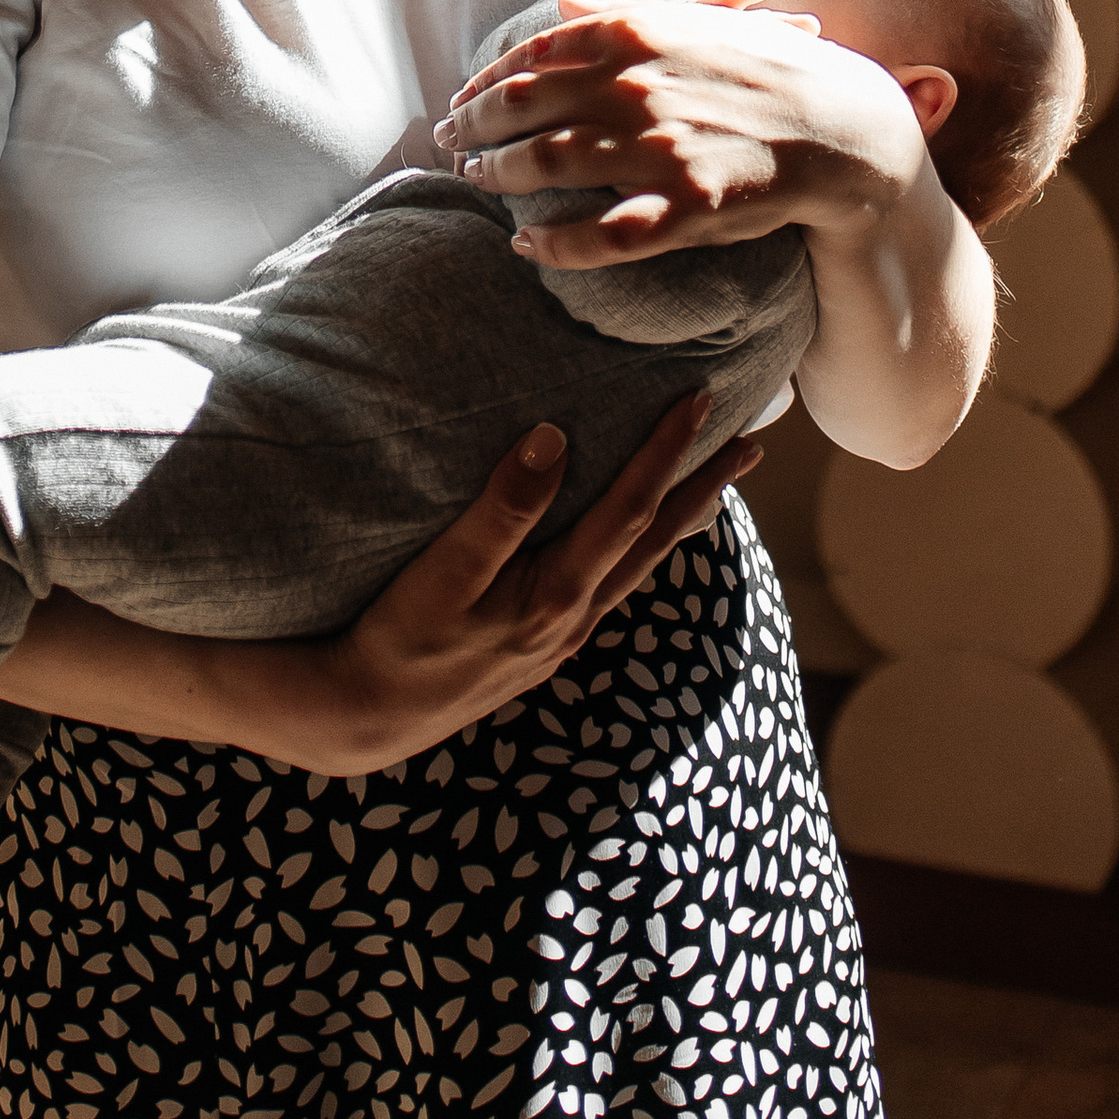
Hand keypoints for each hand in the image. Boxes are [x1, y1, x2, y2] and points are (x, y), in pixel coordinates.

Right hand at [321, 393, 764, 768]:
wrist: (366, 717)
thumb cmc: (398, 637)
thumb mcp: (443, 572)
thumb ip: (502, 509)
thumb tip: (554, 439)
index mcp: (557, 595)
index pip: (629, 509)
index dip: (666, 452)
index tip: (699, 400)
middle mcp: (575, 618)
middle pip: (655, 539)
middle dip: (703, 486)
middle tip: (752, 441)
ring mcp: (563, 635)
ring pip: (639, 565)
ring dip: (682, 518)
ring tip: (716, 482)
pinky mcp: (544, 642)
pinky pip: (614, 584)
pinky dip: (643, 550)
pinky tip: (640, 538)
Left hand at [437, 0, 934, 264]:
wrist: (843, 128)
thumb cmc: (766, 69)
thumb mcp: (695, 22)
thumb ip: (622, 13)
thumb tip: (560, 2)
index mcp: (638, 34)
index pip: (532, 57)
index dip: (483, 83)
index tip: (459, 103)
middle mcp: (639, 84)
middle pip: (523, 108)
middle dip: (474, 130)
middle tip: (451, 148)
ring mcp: (661, 147)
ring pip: (547, 165)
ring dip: (499, 177)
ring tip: (479, 184)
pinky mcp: (686, 205)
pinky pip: (600, 235)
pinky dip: (553, 244)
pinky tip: (528, 248)